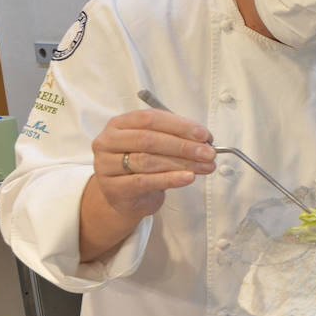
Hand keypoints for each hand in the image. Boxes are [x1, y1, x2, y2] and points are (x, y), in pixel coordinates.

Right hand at [88, 108, 216, 220]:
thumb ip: (174, 138)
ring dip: (182, 163)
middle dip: (183, 146)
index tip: (204, 135)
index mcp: (119, 124)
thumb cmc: (142, 166)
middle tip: (209, 153)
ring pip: (148, 161)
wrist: (124, 196)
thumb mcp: (155, 147)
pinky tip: (189, 178)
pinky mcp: (114, 188)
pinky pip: (145, 182)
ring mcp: (107, 165)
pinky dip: (170, 179)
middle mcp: (108, 141)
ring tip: (205, 167)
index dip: (180, 126)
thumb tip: (204, 141)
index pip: (151, 119)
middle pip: (149, 139)